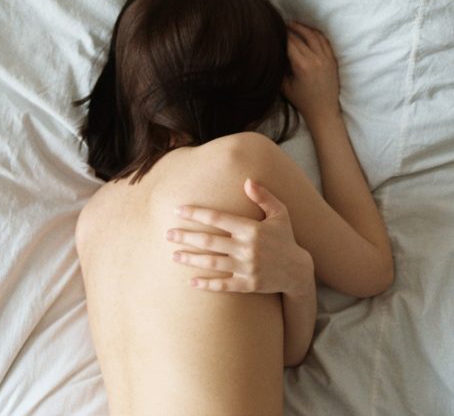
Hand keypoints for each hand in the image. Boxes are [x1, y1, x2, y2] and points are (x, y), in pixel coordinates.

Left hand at [166, 178, 312, 294]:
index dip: (196, 213)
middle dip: (186, 237)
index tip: (178, 210)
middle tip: (167, 234)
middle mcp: (248, 248)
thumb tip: (247, 180)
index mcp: (252, 228)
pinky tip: (191, 282)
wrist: (297, 270)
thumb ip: (264, 196)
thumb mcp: (280, 213)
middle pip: (209, 241)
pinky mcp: (247, 285)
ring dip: (191, 259)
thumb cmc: (284, 237)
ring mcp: (247, 268)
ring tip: (174, 255)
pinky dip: (207, 285)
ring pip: (212, 263)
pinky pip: (223, 285)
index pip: (218, 218)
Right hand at [283, 20, 340, 123]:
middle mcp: (315, 59)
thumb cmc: (302, 100)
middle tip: (281, 24)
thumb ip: (279, 69)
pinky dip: (316, 34)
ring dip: (303, 28)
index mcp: (302, 66)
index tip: (274, 30)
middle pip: (301, 37)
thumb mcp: (285, 87)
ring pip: (314, 35)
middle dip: (290, 29)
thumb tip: (272, 54)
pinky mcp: (332, 60)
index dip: (281, 35)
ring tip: (293, 24)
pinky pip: (324, 41)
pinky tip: (308, 31)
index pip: (290, 43)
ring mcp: (326, 58)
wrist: (323, 110)